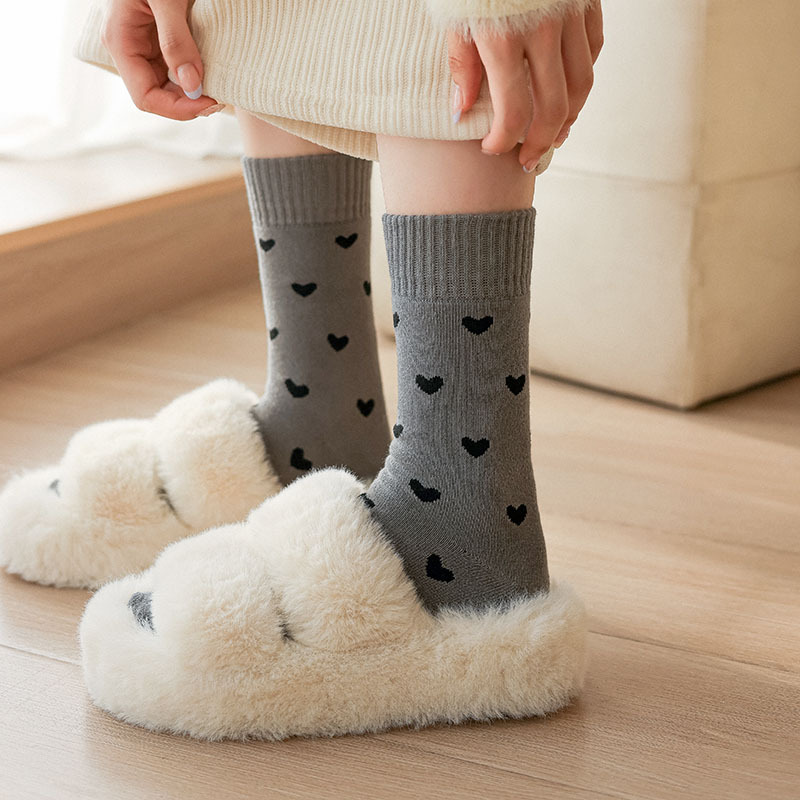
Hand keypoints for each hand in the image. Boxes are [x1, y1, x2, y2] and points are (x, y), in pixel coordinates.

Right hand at [101, 0, 221, 119]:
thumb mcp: (166, 0)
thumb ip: (176, 41)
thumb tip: (192, 87)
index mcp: (121, 41)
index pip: (145, 97)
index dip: (177, 109)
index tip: (210, 102)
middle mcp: (130, 48)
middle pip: (158, 95)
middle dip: (189, 103)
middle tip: (221, 97)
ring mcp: (143, 44)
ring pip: (167, 85)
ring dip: (193, 92)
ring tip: (219, 88)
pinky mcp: (157, 38)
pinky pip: (175, 68)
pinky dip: (194, 75)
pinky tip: (212, 73)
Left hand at [447, 1, 602, 171]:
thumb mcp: (454, 16)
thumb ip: (462, 64)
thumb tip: (462, 112)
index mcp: (504, 38)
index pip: (513, 113)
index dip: (503, 140)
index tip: (491, 149)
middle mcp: (542, 30)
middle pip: (554, 107)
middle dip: (541, 142)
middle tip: (528, 160)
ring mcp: (569, 14)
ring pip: (581, 83)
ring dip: (569, 117)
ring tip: (553, 135)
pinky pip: (592, 48)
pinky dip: (581, 77)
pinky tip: (567, 92)